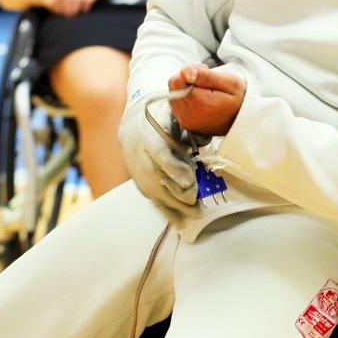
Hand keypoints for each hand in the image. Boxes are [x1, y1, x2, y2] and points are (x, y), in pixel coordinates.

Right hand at [118, 94, 202, 222]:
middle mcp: (143, 160)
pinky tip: (182, 221)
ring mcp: (140, 175)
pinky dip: (168, 212)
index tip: (188, 182)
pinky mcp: (142, 186)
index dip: (174, 170)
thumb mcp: (173, 116)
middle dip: (180, 194)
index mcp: (151, 139)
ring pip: (159, 194)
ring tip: (195, 214)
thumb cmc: (159, 120)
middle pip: (162, 181)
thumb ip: (189, 128)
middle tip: (197, 201)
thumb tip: (204, 140)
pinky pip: (154, 201)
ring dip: (177, 207)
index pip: (161, 156)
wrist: (132, 128)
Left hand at [168, 64, 245, 136]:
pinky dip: (186, 100)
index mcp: (199, 104)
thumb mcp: (229, 83)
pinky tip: (200, 100)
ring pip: (173, 96)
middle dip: (186, 80)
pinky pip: (177, 106)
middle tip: (206, 82)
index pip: (176, 80)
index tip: (204, 73)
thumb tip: (184, 72)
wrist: (242, 121)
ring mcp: (186, 121)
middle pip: (173, 87)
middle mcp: (188, 115)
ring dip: (185, 90)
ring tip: (204, 91)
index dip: (189, 72)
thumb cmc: (238, 100)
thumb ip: (206, 76)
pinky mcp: (185, 124)